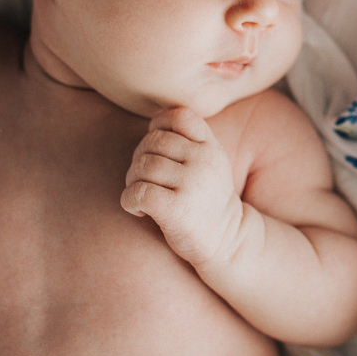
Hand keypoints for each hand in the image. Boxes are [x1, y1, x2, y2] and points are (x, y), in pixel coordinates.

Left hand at [121, 106, 246, 270]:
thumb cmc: (207, 200)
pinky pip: (138, 192)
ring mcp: (191, 184)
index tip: (156, 148)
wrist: (227, 240)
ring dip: (132, 181)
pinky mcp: (176, 209)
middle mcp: (203, 161)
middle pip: (152, 141)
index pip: (179, 115)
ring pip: (142, 166)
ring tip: (142, 195)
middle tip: (144, 180)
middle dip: (139, 159)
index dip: (158, 125)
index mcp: (211, 147)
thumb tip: (152, 123)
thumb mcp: (210, 163)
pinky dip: (129, 201)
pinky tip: (139, 210)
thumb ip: (190, 141)